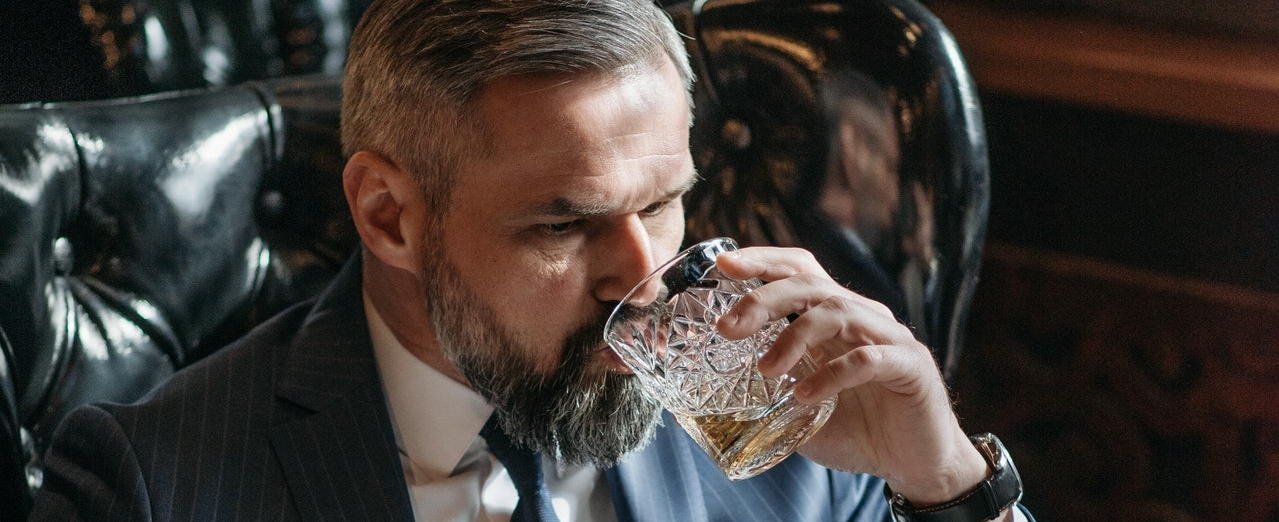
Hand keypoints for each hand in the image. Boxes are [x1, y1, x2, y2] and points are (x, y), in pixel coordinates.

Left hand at [713, 246, 990, 505]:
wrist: (916, 464)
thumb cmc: (858, 429)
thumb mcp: (800, 408)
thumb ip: (768, 393)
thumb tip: (710, 394)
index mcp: (836, 317)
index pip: (800, 270)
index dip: (763, 260)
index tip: (723, 265)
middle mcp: (863, 316)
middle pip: (811, 284)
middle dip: (764, 299)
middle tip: (728, 329)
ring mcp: (890, 338)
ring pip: (837, 313)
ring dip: (794, 338)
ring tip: (766, 370)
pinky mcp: (911, 367)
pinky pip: (868, 359)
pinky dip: (832, 374)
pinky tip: (806, 396)